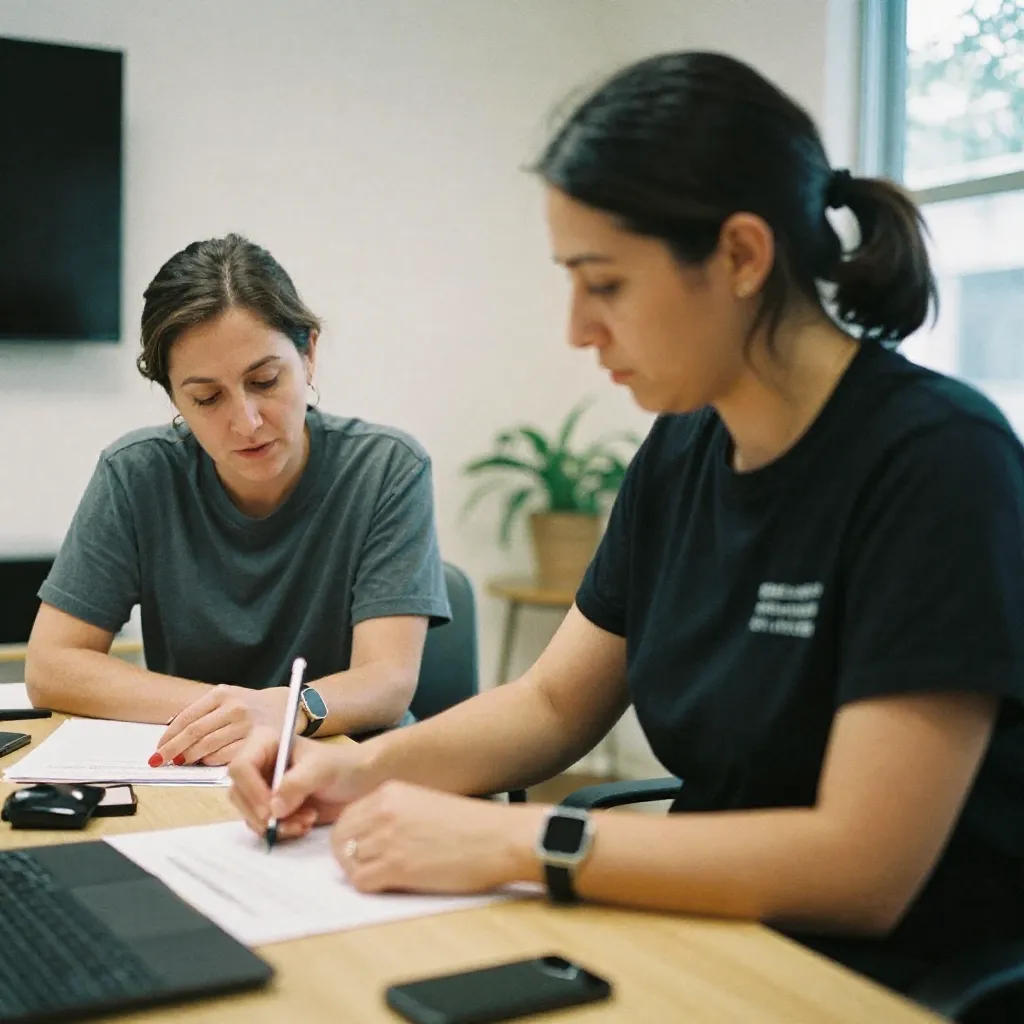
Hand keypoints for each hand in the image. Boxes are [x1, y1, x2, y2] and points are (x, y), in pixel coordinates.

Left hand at [154, 685, 295, 766]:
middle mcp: (234, 708)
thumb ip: (202, 712)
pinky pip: (225, 757)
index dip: (169, 737)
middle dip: (173, 750)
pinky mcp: (256, 741)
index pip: (187, 718)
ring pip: (208, 748)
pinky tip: (206, 762)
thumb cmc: (250, 705)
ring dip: (191, 758)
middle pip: (194, 734)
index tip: (158, 749)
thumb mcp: (227, 698)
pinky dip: (211, 762)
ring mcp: (246, 726)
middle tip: (160, 761)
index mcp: (222, 694)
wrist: (286, 706)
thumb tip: (170, 735)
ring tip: (182, 762)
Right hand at [229, 726, 369, 839]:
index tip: (272, 811)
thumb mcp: (322, 769)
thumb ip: (297, 783)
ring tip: (307, 821)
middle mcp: (259, 765)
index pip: (240, 767)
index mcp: (265, 743)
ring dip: (276, 825)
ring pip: (249, 814)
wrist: (360, 782)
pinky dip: (282, 831)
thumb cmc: (343, 766)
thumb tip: (274, 808)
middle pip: (238, 794)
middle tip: (294, 821)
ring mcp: (263, 788)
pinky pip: (262, 826)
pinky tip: (305, 824)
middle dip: (264, 814)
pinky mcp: (271, 809)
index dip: (252, 791)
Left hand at [333, 781, 545, 894]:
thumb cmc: (471, 826)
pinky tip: (392, 884)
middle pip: (341, 839)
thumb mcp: (425, 803)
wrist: (499, 838)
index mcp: (391, 792)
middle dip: (347, 856)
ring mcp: (388, 838)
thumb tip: (368, 838)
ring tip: (384, 877)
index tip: (360, 850)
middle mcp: (383, 811)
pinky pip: (361, 881)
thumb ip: (394, 814)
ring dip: (361, 873)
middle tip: (365, 868)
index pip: (347, 817)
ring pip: (348, 862)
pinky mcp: (396, 867)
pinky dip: (370, 887)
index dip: (350, 838)